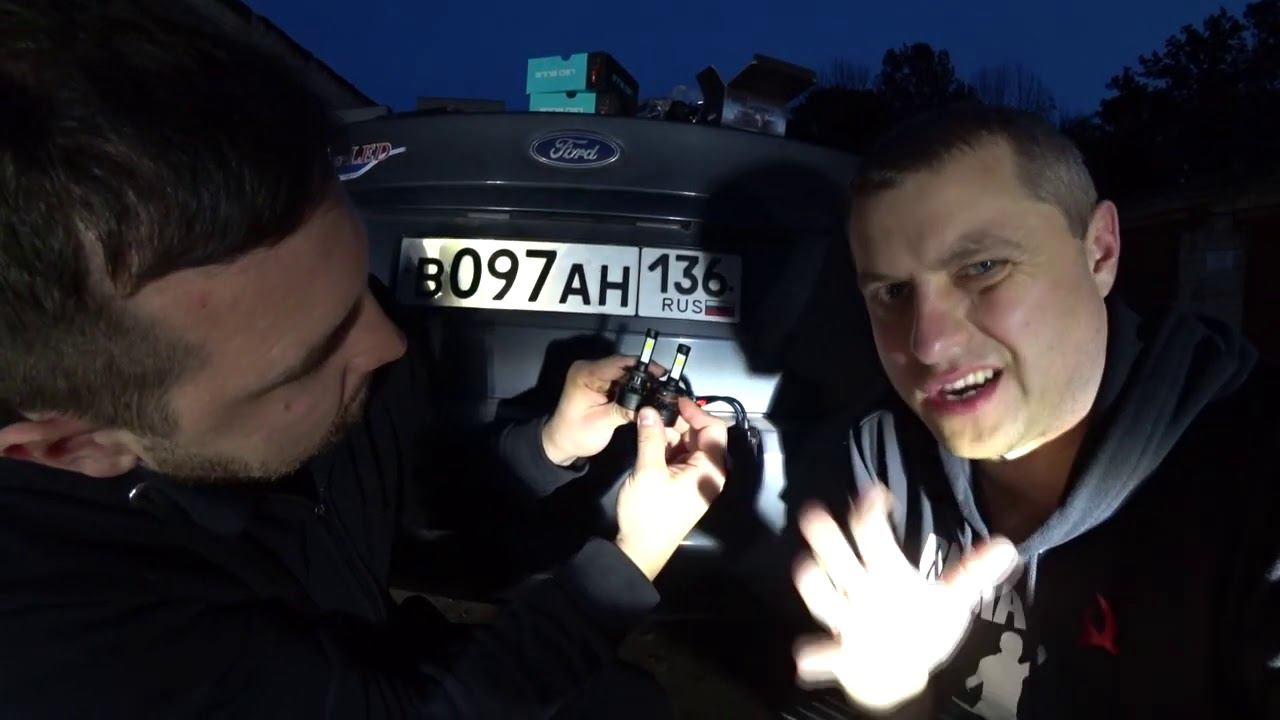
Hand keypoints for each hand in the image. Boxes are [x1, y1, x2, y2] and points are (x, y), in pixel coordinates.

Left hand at [541, 355, 664, 466]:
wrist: (561, 443)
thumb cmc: (576, 434)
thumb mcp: (602, 423)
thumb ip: (626, 410)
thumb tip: (651, 405)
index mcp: (586, 373)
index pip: (619, 363)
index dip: (643, 367)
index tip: (663, 373)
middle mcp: (589, 368)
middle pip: (623, 365)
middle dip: (645, 374)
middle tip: (666, 383)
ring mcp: (595, 375)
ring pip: (624, 372)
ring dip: (641, 380)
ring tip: (660, 389)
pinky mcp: (600, 383)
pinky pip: (621, 380)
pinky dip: (633, 386)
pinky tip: (647, 394)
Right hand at [614, 398, 727, 579]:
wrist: (640, 550)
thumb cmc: (649, 512)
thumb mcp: (648, 471)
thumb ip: (651, 437)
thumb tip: (649, 409)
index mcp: (710, 469)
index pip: (714, 429)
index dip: (696, 412)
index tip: (673, 401)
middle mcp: (708, 472)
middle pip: (701, 435)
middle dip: (680, 421)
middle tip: (655, 410)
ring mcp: (695, 479)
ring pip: (688, 445)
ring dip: (670, 433)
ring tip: (648, 422)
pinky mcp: (681, 484)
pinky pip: (679, 457)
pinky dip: (666, 446)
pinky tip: (649, 438)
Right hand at [792, 485, 1018, 713]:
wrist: (899, 671)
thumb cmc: (920, 624)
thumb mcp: (949, 600)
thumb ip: (972, 574)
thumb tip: (1008, 546)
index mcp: (885, 571)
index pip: (872, 533)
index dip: (871, 510)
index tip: (875, 493)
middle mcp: (859, 590)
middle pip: (838, 557)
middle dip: (826, 537)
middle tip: (814, 514)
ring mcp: (846, 621)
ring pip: (823, 598)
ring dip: (814, 585)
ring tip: (806, 568)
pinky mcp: (840, 655)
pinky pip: (823, 653)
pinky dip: (815, 655)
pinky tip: (806, 657)